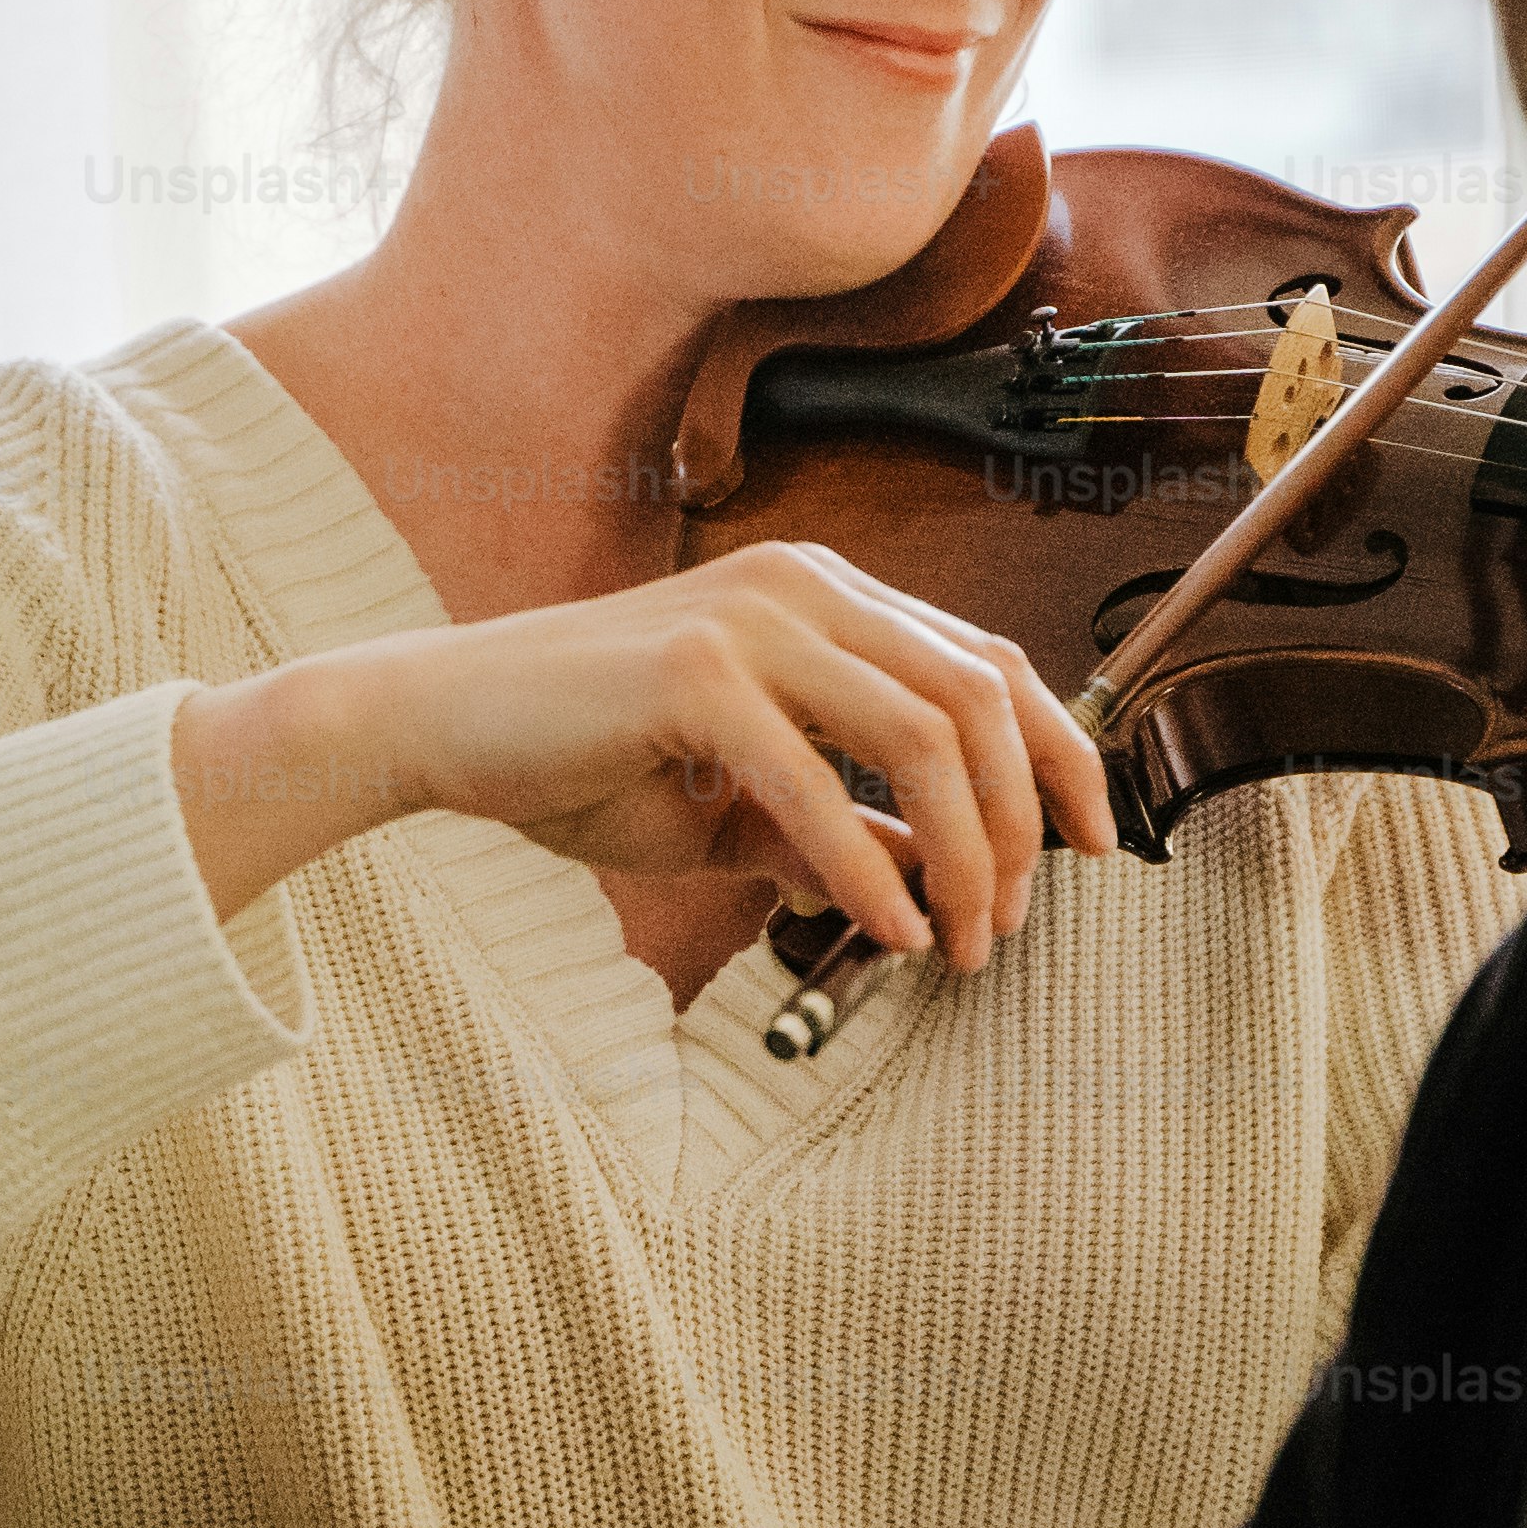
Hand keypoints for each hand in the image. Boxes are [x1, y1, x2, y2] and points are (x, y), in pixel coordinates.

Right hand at [174, 543, 1115, 958]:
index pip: (989, 664)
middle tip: (1015, 921)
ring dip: (965, 855)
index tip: (1087, 848)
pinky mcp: (695, 675)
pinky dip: (867, 872)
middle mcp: (804, 587)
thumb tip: (936, 884)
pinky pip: (818, 786)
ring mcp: (752, 621)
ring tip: (961, 940)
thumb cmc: (580, 759)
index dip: (1057, 757)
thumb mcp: (736, 805)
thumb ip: (836, 830)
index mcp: (824, 595)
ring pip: (926, 734)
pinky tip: (885, 930)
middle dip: (1022, 823)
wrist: (440, 726)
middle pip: (982, 697)